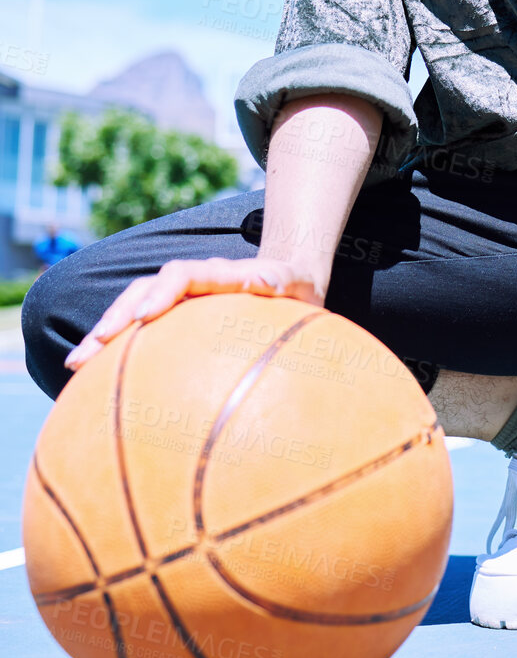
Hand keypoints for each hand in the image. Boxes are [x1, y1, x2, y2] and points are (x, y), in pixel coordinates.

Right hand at [63, 255, 322, 373]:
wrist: (293, 279)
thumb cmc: (297, 293)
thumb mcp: (300, 291)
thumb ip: (286, 294)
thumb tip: (273, 291)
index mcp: (224, 274)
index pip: (186, 274)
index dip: (164, 292)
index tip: (147, 318)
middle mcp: (195, 282)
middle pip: (145, 291)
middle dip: (115, 317)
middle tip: (90, 349)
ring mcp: (181, 298)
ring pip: (134, 310)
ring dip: (105, 334)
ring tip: (76, 365)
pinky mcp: (176, 317)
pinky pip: (141, 332)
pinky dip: (117, 352)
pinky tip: (97, 383)